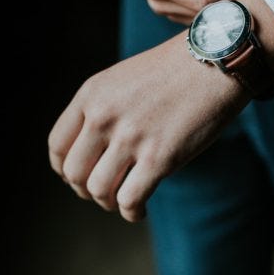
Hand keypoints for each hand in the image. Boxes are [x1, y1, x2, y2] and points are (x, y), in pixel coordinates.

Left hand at [48, 31, 249, 221]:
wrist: (215, 62)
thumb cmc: (174, 72)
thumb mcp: (123, 79)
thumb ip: (102, 108)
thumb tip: (93, 150)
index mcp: (91, 95)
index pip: (57, 145)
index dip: (64, 169)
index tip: (78, 177)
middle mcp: (104, 116)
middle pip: (74, 173)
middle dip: (86, 190)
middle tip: (103, 193)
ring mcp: (130, 138)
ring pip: (99, 190)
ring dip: (108, 203)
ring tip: (123, 201)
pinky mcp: (159, 158)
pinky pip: (129, 200)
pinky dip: (131, 212)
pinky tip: (140, 210)